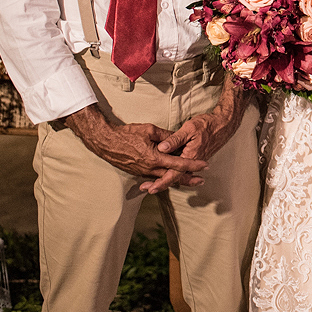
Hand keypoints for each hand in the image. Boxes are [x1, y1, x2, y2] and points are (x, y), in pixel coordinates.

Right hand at [64, 105, 207, 188]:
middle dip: (188, 179)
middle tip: (201, 181)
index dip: (193, 165)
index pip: (179, 164)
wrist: (106, 142)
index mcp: (155, 158)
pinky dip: (165, 178)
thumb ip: (166, 136)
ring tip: (191, 180)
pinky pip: (155, 177)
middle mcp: (150, 169)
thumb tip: (178, 139)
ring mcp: (143, 172)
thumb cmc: (127, 134)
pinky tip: (171, 177)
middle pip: (173, 176)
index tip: (205, 165)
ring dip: (177, 179)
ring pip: (164, 178)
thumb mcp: (150, 130)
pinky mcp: (138, 172)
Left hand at [141, 76, 250, 193]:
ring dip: (165, 179)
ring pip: (178, 174)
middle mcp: (192, 162)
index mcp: (190, 156)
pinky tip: (164, 172)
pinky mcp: (194, 158)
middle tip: (145, 188)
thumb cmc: (207, 124)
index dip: (161, 182)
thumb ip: (175, 139)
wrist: (223, 125)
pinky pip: (182, 169)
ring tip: (151, 182)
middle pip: (175, 177)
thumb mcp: (189, 128)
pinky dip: (172, 172)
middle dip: (160, 183)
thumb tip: (161, 148)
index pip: (174, 174)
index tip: (151, 188)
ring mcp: (193, 161)